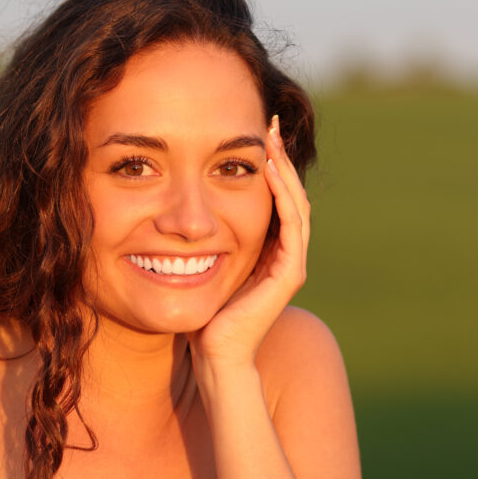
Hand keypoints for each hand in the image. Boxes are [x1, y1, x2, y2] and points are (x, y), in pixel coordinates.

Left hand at [188, 115, 309, 374]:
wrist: (214, 355)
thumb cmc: (203, 315)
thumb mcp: (203, 265)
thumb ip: (205, 241)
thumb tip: (181, 214)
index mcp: (270, 251)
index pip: (278, 198)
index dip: (271, 165)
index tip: (257, 134)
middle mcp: (286, 255)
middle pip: (291, 194)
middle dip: (281, 158)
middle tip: (270, 123)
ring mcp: (291, 264)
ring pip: (296, 204)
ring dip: (285, 169)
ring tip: (271, 139)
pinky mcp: (289, 274)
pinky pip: (291, 225)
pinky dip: (282, 195)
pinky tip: (268, 170)